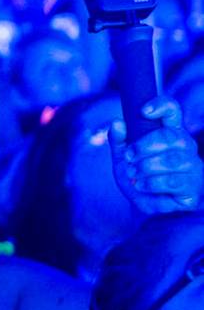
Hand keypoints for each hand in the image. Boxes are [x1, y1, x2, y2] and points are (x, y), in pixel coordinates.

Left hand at [109, 96, 202, 213]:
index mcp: (169, 132)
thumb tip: (117, 123)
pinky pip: (174, 181)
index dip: (161, 106)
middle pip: (171, 137)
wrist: (144, 203)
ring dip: (146, 167)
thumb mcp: (122, 158)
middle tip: (130, 158)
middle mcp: (185, 146)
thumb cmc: (137, 176)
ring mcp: (192, 166)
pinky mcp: (193, 186)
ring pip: (173, 160)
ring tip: (134, 174)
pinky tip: (142, 186)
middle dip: (144, 147)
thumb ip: (118, 141)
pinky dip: (152, 183)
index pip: (172, 111)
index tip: (143, 111)